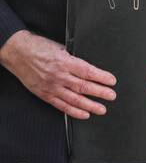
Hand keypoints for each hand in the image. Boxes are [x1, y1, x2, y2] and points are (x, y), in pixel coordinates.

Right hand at [0, 30, 116, 118]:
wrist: (17, 52)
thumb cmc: (38, 48)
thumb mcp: (61, 48)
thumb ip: (74, 60)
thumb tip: (89, 69)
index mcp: (64, 62)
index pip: (88, 72)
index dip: (102, 78)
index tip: (112, 81)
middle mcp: (58, 76)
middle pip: (83, 86)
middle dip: (100, 92)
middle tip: (111, 96)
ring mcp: (51, 86)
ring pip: (74, 99)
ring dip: (90, 105)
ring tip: (102, 109)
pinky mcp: (44, 94)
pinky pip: (61, 105)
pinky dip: (74, 111)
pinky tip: (84, 114)